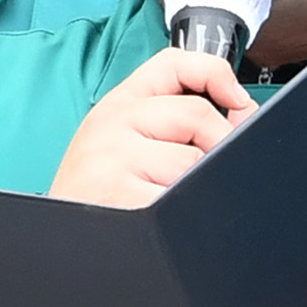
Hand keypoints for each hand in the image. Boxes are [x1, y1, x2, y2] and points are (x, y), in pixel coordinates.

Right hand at [47, 49, 254, 208]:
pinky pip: (182, 199)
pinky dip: (184, 214)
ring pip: (195, 162)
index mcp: (118, 105)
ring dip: (195, 188)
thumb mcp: (123, 143)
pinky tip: (162, 218)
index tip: (236, 100)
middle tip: (199, 175)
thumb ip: (176, 119)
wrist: (64, 243)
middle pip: (198, 115)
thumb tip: (242, 114)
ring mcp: (113, 157)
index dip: (215, 74)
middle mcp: (112, 123)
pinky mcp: (120, 194)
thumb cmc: (98, 195)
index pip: (174, 64)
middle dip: (217, 148)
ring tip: (165, 200)